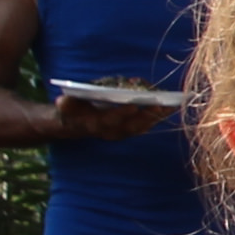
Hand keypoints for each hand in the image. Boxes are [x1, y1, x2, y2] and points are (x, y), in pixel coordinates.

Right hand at [51, 93, 165, 142]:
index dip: (122, 114)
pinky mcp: (128, 130)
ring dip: (156, 118)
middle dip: (147, 116)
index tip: (134, 105)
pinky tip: (169, 107)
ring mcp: (120, 133)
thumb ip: (64, 104)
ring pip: (141, 127)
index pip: (110, 120)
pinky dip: (157, 117)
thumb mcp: (64, 104)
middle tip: (162, 105)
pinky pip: (145, 125)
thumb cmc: (71, 108)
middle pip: (131, 126)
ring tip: (172, 105)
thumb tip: (63, 102)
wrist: (73, 123)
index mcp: (94, 124)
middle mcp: (109, 132)